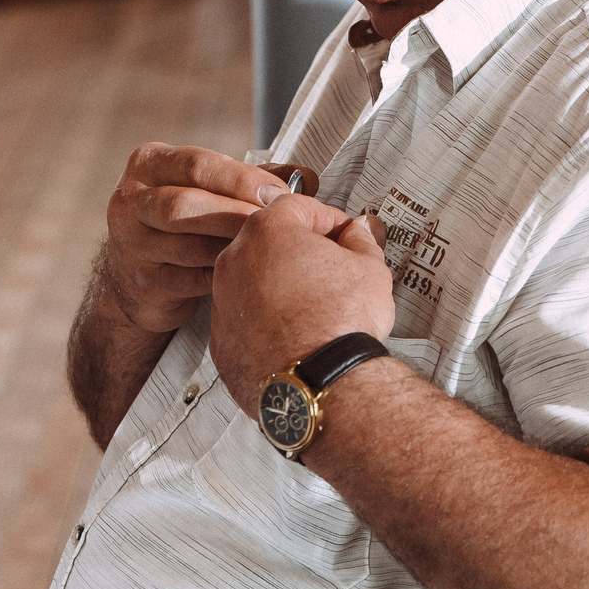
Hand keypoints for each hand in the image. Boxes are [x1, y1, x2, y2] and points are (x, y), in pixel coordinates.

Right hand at [96, 144, 308, 333]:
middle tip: (277, 223)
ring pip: (188, 245)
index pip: (197, 164)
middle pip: (186, 204)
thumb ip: (255, 180)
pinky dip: (222, 277)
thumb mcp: (211, 190)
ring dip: (232, 247)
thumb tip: (307, 177)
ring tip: (268, 249)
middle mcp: (129, 200)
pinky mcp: (142, 283)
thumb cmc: (187, 223)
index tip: (280, 192)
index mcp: (148, 164)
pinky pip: (190, 280)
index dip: (242, 178)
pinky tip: (247, 275)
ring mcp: (130, 244)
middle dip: (236, 213)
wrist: (139, 279)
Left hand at [208, 194, 395, 407]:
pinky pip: (243, 320)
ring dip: (279, 287)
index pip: (297, 206)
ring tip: (314, 307)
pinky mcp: (220, 341)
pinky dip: (264, 322)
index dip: (327, 218)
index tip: (343, 234)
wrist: (319, 382)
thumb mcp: (369, 269)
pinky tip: (294, 335)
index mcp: (268, 231)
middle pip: (268, 242)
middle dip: (299, 251)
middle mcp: (234, 261)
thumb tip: (360, 231)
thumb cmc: (340, 323)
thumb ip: (361, 241)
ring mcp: (221, 302)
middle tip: (330, 269)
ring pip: (252, 282)